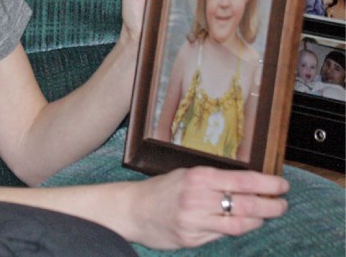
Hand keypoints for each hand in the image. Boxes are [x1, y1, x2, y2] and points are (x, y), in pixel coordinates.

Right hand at [125, 166, 288, 248]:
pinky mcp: (191, 239)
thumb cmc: (161, 189)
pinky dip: (237, 228)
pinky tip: (244, 223)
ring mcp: (195, 220)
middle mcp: (198, 198)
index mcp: (198, 177)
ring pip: (239, 223)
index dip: (266, 183)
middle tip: (283, 203)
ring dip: (259, 219)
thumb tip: (248, 185)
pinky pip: (222, 235)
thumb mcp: (186, 176)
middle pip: (246, 204)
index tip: (282, 184)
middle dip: (271, 204)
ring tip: (268, 214)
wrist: (133, 209)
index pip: (241, 180)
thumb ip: (214, 181)